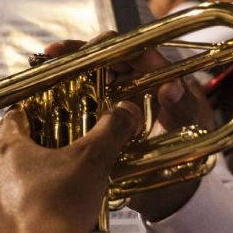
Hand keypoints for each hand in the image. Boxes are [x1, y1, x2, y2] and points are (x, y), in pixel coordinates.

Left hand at [0, 103, 141, 232]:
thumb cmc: (58, 209)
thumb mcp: (93, 162)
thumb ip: (110, 131)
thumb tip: (125, 111)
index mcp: (10, 150)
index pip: (11, 120)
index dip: (25, 117)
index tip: (34, 119)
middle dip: (6, 152)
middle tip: (29, 157)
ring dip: (1, 184)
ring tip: (27, 189)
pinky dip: (0, 215)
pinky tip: (21, 217)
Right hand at [44, 33, 213, 221]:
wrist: (173, 188)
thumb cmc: (190, 152)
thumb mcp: (189, 128)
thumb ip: (183, 106)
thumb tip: (173, 85)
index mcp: (158, 73)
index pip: (130, 48)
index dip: (106, 44)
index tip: (85, 48)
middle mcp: (136, 79)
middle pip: (102, 56)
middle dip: (76, 52)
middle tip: (51, 56)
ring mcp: (118, 96)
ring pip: (88, 75)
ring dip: (66, 70)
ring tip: (43, 70)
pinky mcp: (104, 114)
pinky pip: (82, 99)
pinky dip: (65, 94)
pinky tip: (44, 94)